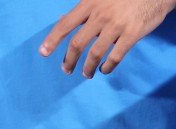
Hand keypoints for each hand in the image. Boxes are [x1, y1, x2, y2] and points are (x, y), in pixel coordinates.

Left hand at [39, 0, 175, 77]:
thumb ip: (83, 9)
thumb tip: (62, 19)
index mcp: (89, 4)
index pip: (65, 24)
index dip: (52, 39)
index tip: (43, 52)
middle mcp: (100, 15)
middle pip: (77, 43)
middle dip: (69, 60)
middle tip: (67, 70)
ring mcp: (116, 26)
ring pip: (95, 53)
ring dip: (88, 67)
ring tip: (86, 74)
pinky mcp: (131, 35)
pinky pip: (115, 57)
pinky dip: (107, 67)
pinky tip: (105, 70)